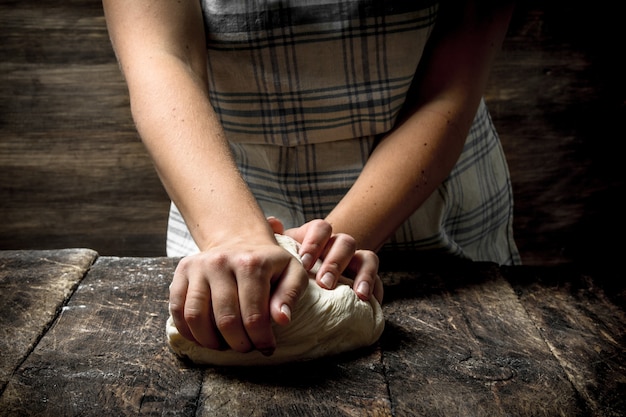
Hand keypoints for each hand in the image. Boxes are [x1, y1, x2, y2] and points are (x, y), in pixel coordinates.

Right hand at [168, 236, 307, 353]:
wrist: (240, 239)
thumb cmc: (269, 263)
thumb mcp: (292, 272)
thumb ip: (290, 295)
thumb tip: (281, 320)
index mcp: (251, 263)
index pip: (254, 315)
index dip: (260, 339)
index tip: (266, 348)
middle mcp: (221, 262)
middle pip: (225, 319)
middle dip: (238, 343)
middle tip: (246, 347)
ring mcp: (199, 266)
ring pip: (196, 316)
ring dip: (210, 341)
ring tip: (224, 345)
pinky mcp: (182, 271)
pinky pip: (177, 308)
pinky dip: (188, 330)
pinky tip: (203, 337)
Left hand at [267, 217, 383, 302]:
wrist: (303, 281)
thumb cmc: (289, 265)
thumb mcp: (280, 251)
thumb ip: (275, 236)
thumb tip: (273, 222)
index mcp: (317, 237)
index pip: (321, 228)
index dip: (314, 242)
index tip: (303, 262)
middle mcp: (338, 246)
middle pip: (345, 243)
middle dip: (336, 263)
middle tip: (324, 283)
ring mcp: (355, 262)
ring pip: (368, 258)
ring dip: (364, 275)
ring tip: (358, 294)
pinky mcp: (367, 280)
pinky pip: (379, 281)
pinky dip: (377, 290)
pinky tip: (372, 303)